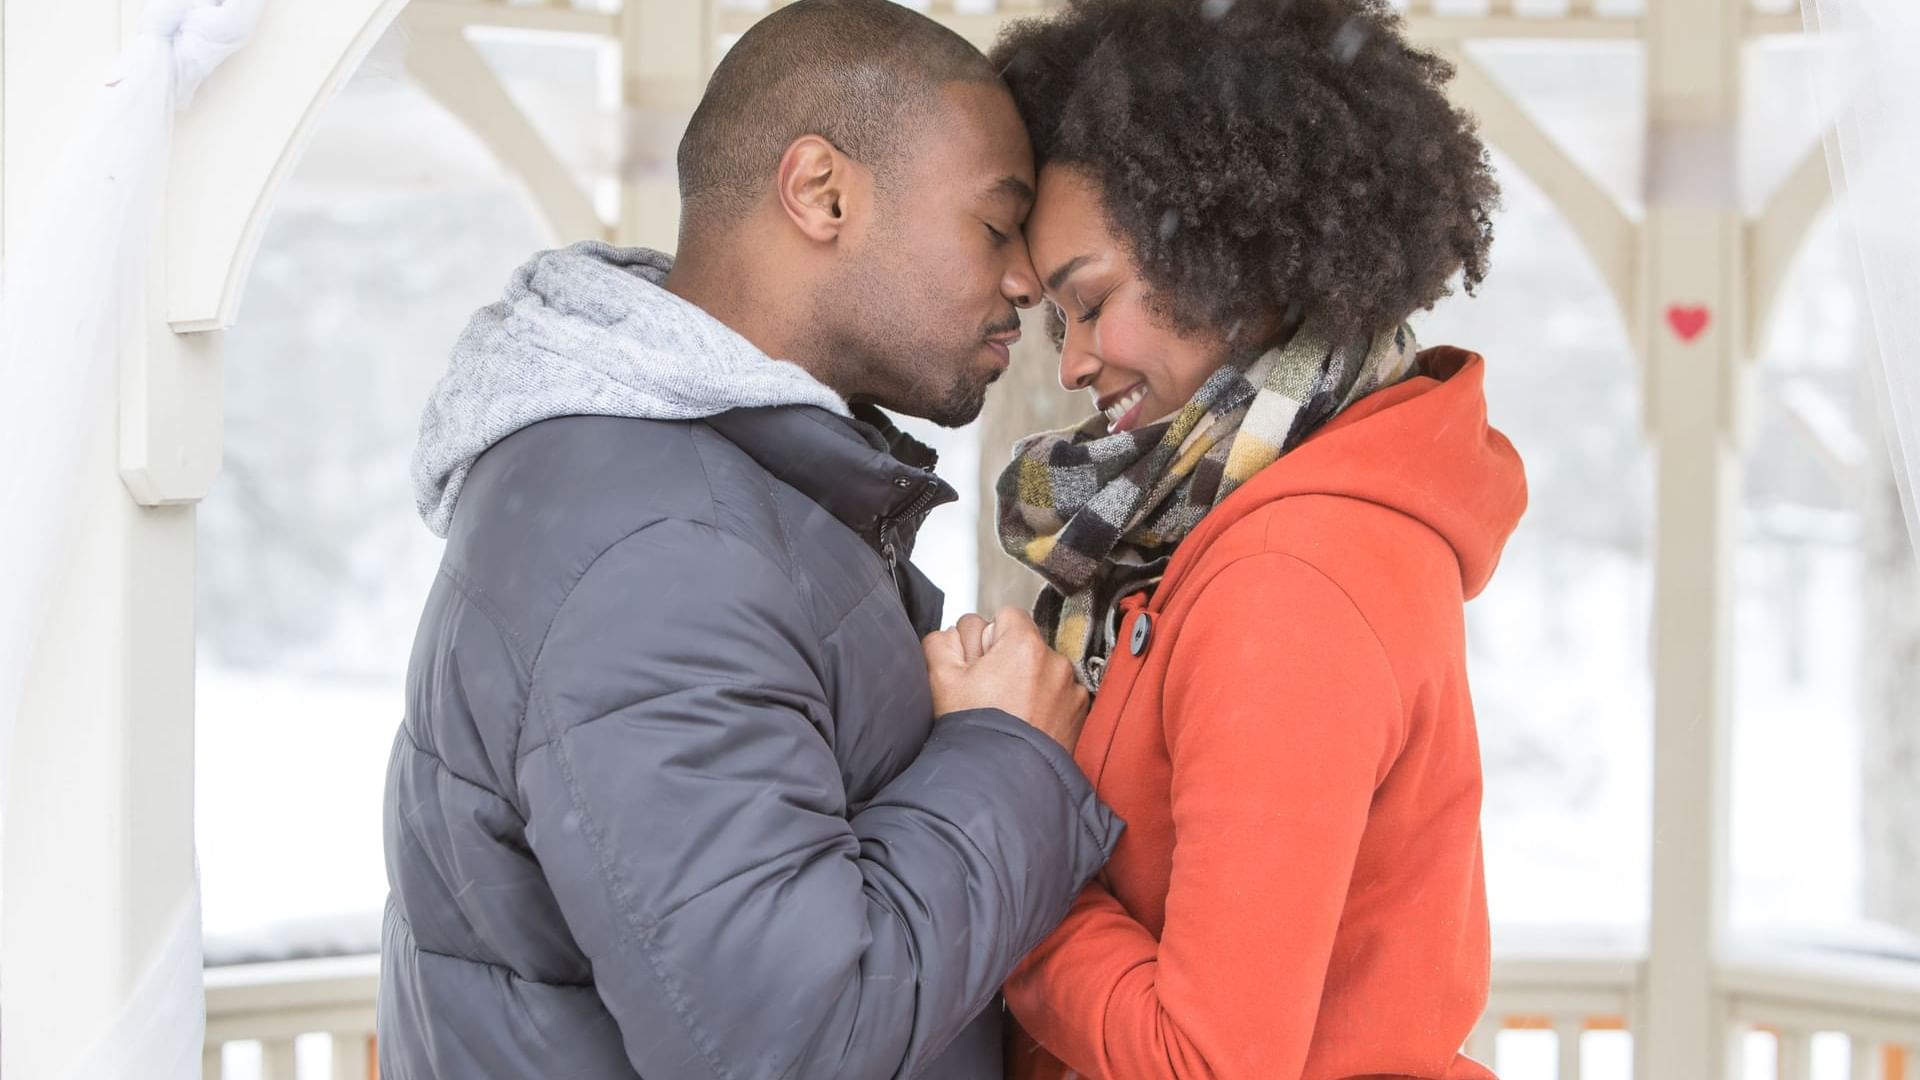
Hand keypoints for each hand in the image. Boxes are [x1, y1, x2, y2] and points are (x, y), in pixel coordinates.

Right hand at [924, 607, 1089, 749]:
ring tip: (1008, 713)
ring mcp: (1071, 690)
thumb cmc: (975, 734)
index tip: (978, 664)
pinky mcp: (1079, 714)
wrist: (1002, 783)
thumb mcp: (940, 679)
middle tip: (988, 692)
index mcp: (1024, 645)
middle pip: (1025, 643)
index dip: (986, 638)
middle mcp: (1056, 662)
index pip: (1006, 616)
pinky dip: (1045, 704)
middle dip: (1007, 661)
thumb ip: (942, 641)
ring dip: (1027, 683)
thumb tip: (955, 635)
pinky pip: (1059, 695)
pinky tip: (1026, 724)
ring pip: (1043, 670)